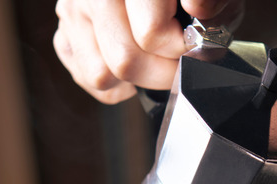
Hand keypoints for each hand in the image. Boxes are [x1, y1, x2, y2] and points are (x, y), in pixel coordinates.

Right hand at [53, 0, 243, 103]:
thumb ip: (212, 1)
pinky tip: (137, 60)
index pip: (151, 34)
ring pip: (102, 74)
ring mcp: (72, 10)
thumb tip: (198, 7)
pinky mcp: (64, 31)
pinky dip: (117, 83)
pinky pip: (88, 78)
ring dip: (138, 79)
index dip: (182, 50)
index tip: (196, 46)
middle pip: (124, 60)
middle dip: (162, 72)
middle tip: (179, 60)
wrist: (162, 0)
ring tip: (157, 59)